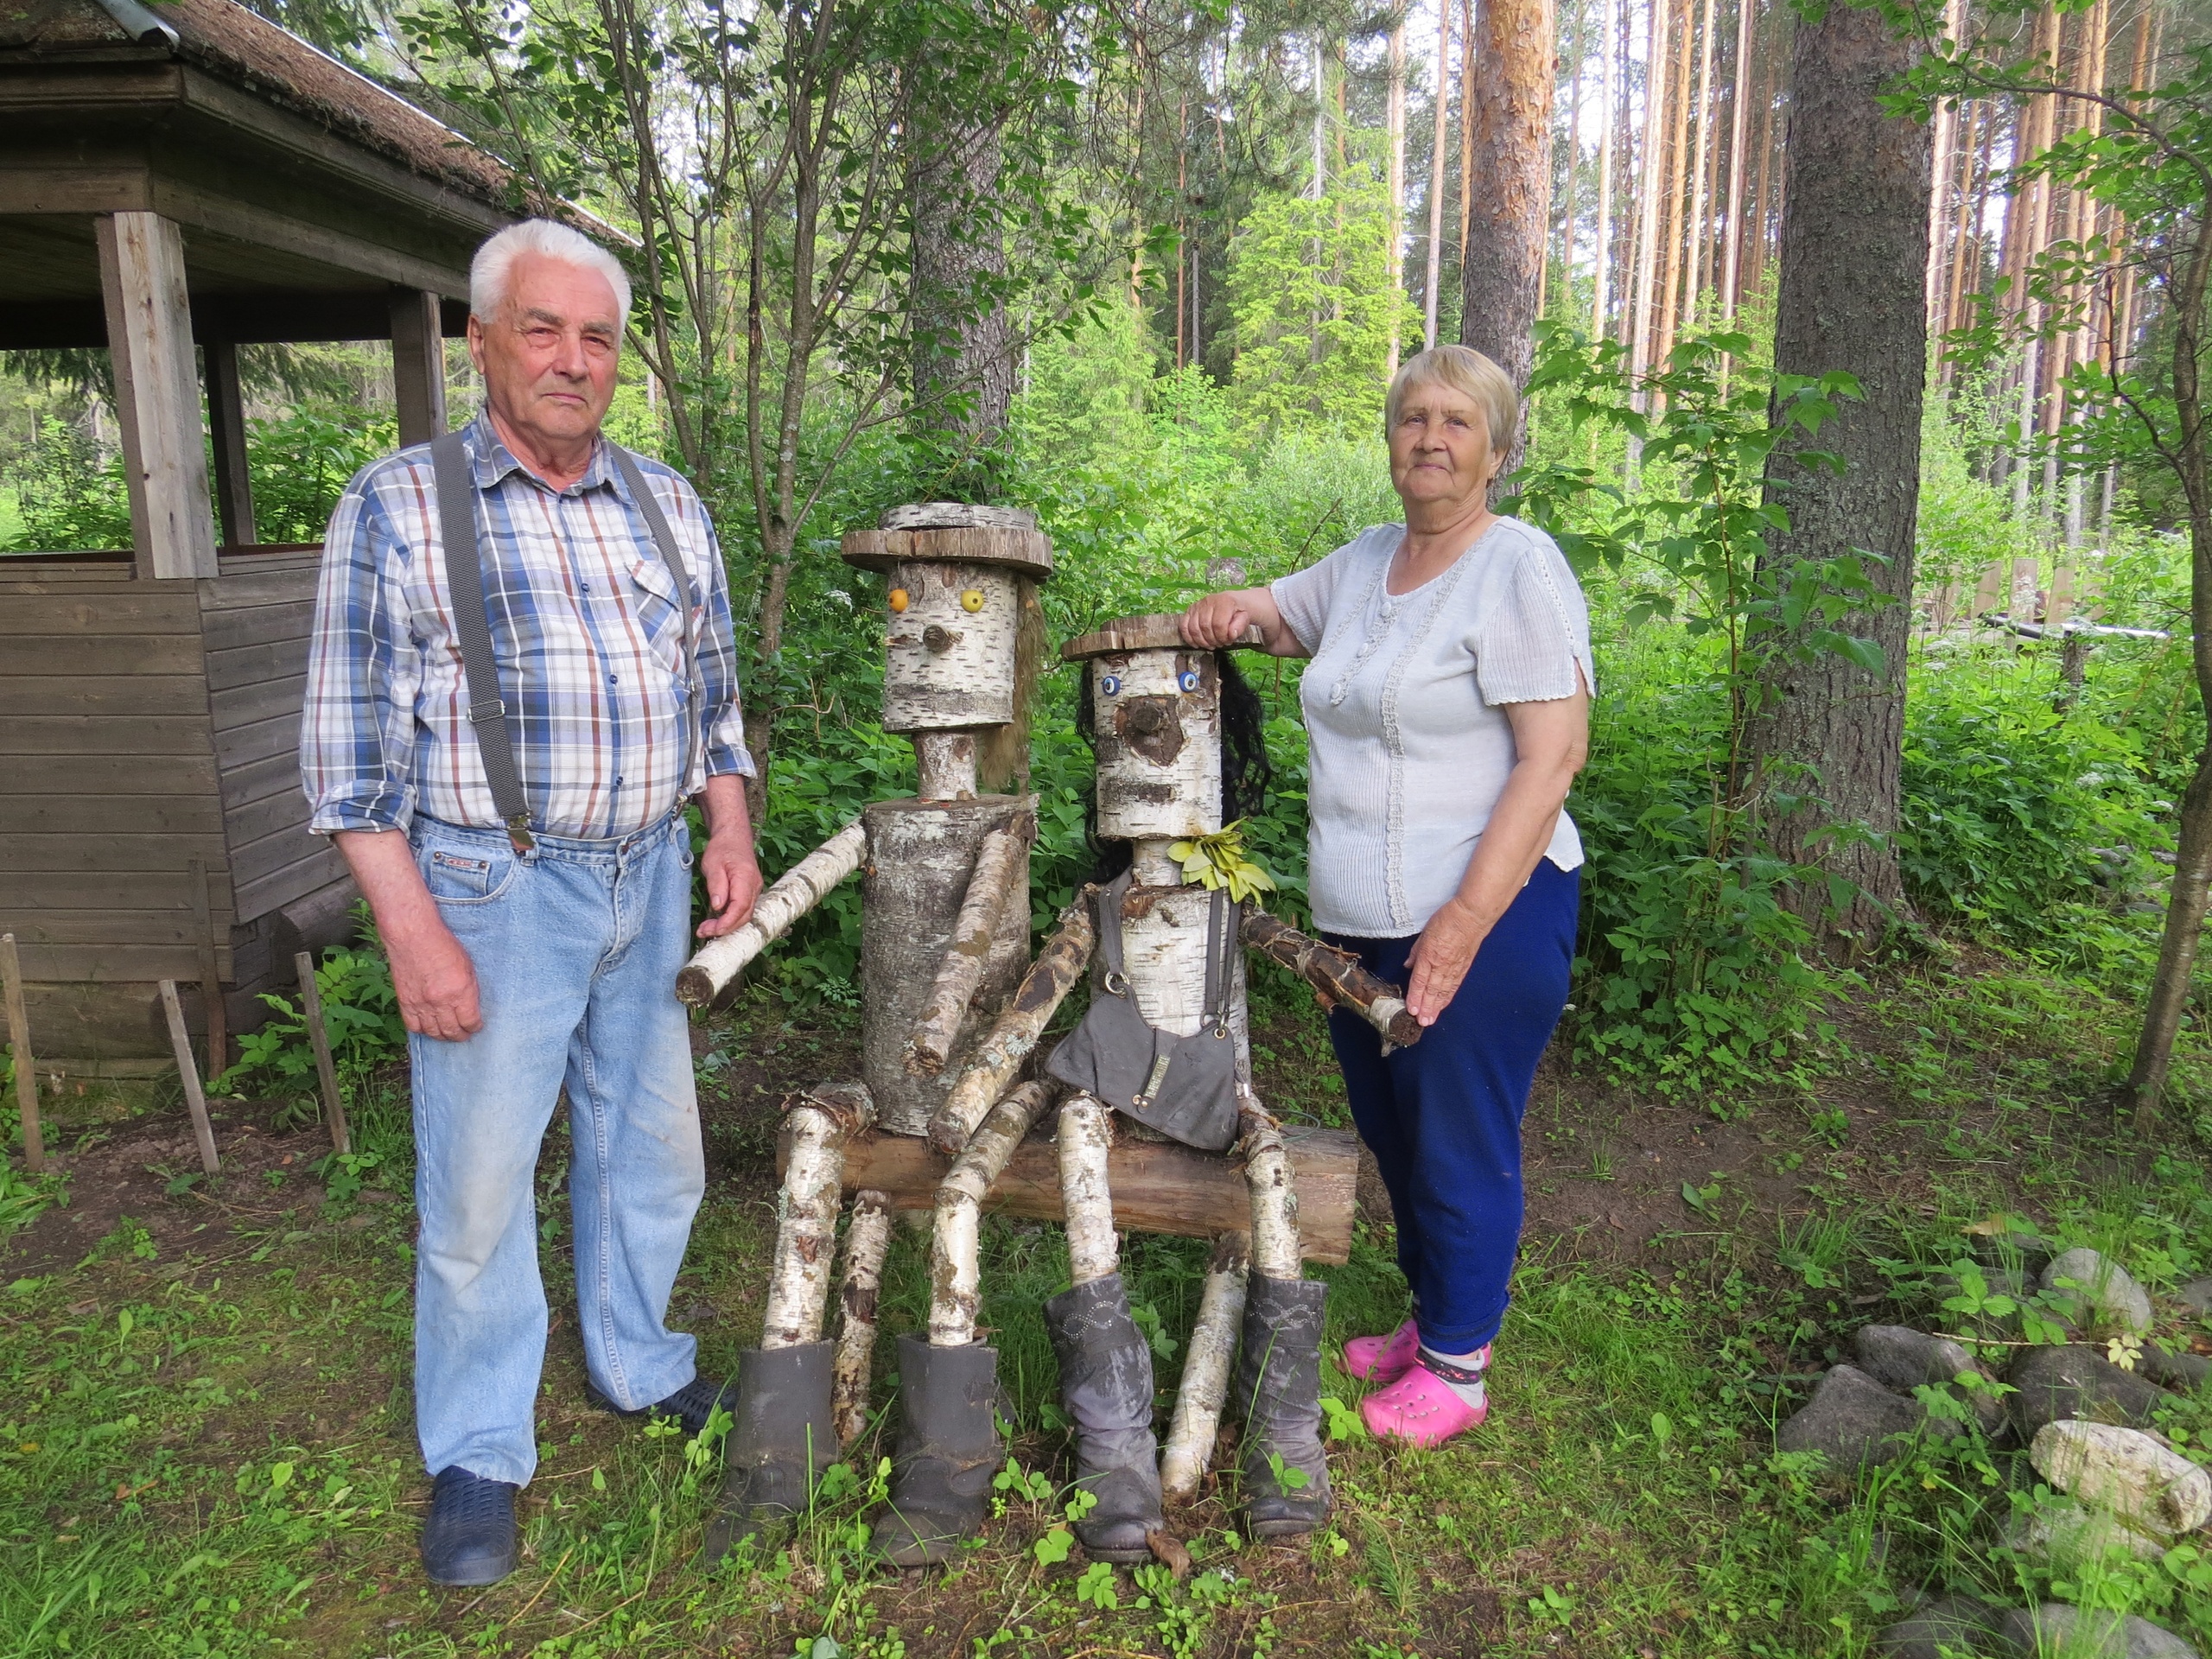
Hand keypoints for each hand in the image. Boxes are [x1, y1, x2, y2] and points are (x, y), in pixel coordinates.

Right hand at [387, 919, 482, 1040]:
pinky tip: (428, 1027)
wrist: (413, 936)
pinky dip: (422, 1030)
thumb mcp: (467, 965)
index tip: (476, 1026)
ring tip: (447, 1034)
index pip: (470, 1021)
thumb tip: (471, 1005)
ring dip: (442, 1036)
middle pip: (452, 1031)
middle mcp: (441, 1002)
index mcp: (460, 992)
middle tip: (464, 1035)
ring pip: (433, 1032)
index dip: (475, 1027)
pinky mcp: (405, 1002)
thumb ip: (469, 989)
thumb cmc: (442, 944)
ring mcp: (421, 1004)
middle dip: (460, 1036)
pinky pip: (413, 1026)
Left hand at [697, 831, 762, 937]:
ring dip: (727, 925)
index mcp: (745, 878)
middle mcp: (754, 886)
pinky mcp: (750, 892)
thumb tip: (718, 906)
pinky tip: (717, 920)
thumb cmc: (722, 848)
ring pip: (745, 915)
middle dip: (725, 928)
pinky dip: (731, 918)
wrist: (734, 836)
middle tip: (704, 932)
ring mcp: (754, 890)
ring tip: (707, 929)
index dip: (727, 922)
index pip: (740, 906)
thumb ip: (716, 885)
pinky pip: (743, 909)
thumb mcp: (712, 864)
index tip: (713, 930)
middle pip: (744, 915)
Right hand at [1181, 591, 1256, 648]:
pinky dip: (1188, 637)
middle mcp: (1208, 601)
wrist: (1231, 602)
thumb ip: (1240, 626)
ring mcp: (1197, 606)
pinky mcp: (1190, 610)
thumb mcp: (1244, 618)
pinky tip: (1196, 644)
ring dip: (1202, 641)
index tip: (1227, 641)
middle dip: (1213, 640)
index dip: (1222, 637)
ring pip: (1193, 628)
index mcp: (1223, 602)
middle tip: (1220, 644)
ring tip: (1210, 644)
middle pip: (1205, 627)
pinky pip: (1183, 626)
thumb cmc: (1237, 611)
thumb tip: (1231, 634)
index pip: (1218, 624)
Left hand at [1404, 897, 1489, 1026]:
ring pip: (1443, 991)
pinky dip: (1448, 997)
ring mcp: (1454, 967)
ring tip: (1430, 1019)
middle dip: (1425, 1008)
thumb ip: (1416, 951)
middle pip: (1431, 990)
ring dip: (1436, 1007)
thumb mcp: (1425, 933)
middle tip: (1421, 1023)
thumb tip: (1409, 965)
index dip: (1415, 996)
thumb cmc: (1447, 919)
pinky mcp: (1464, 967)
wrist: (1472, 915)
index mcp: (1429, 955)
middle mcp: (1441, 965)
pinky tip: (1443, 1005)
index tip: (1411, 1010)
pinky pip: (1454, 985)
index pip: (1419, 980)